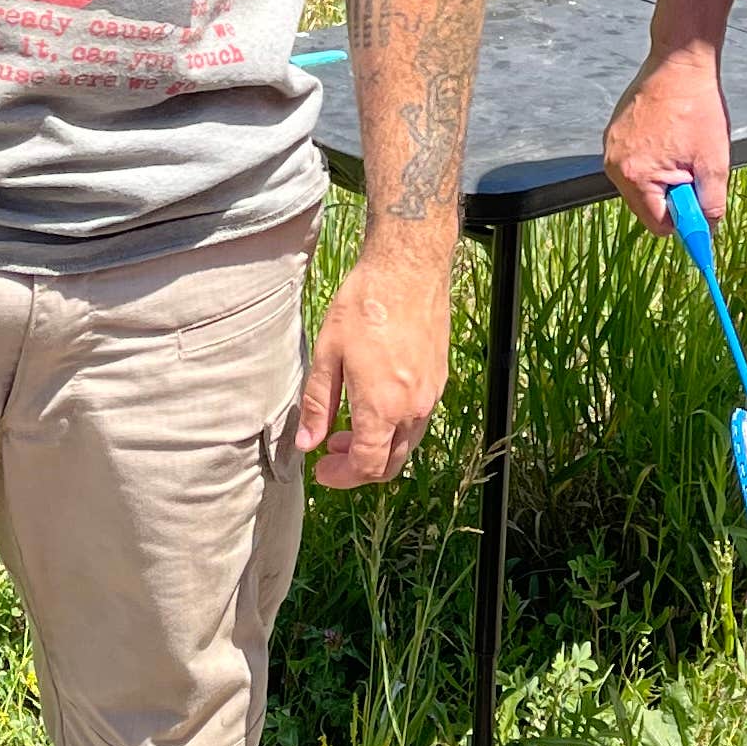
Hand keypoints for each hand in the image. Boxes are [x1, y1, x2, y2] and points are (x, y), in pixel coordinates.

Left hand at [294, 245, 453, 487]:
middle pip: (391, 463)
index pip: (366, 466)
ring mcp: (430, 395)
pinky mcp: (439, 379)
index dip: (341, 476)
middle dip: (359, 468)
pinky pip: (418, 419)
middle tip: (331, 453)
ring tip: (348, 428)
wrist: (408, 269)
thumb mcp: (328, 354)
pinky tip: (374, 404)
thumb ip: (318, 405)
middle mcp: (412, 408)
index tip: (322, 470)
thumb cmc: (365, 305)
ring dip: (378, 447)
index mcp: (382, 407)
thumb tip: (307, 443)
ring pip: (407, 443)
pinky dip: (395, 427)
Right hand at [601, 44, 733, 229]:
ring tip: (679, 146)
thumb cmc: (698, 108)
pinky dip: (652, 158)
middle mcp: (614, 165)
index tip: (698, 200)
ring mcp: (610, 147)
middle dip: (672, 194)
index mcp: (635, 176)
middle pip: (646, 206)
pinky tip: (667, 135)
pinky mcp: (612, 134)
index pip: (658, 225)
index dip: (683, 217)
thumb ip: (711, 205)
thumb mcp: (714, 162)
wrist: (680, 63)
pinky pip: (633, 163)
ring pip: (640, 185)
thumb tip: (707, 232)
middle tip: (690, 165)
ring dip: (662, 176)